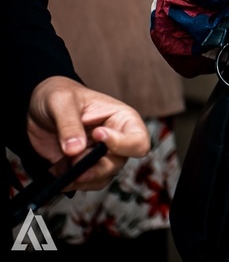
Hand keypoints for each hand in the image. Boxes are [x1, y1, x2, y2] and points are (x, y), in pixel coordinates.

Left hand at [25, 77, 150, 190]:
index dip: (122, 143)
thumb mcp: (62, 102)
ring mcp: (100, 156)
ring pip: (103, 177)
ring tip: (62, 167)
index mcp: (122, 119)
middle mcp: (116, 140)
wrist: (41, 108)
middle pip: (119, 163)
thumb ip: (69, 124)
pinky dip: (71, 183)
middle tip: (73, 161)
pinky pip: (85, 183)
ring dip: (82, 178)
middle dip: (96, 167)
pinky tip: (57, 172)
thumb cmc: (59, 95)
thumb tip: (75, 150)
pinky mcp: (83, 167)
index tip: (97, 135)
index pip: (137, 140)